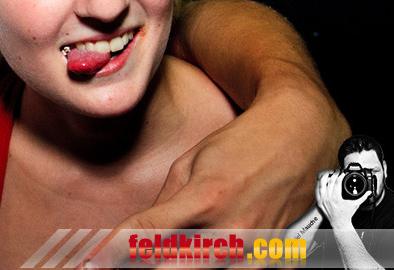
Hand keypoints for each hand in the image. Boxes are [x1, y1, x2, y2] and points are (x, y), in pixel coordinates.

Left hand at [82, 74, 345, 266]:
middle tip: (113, 263)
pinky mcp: (277, 259)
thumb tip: (139, 237)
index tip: (90, 260)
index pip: (146, 235)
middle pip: (171, 268)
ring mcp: (256, 250)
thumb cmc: (242, 144)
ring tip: (147, 262)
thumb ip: (165, 204)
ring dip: (171, 267)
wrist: (302, 136)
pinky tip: (196, 261)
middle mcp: (231, 229)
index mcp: (204, 198)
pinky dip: (214, 268)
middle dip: (138, 266)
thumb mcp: (193, 163)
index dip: (113, 251)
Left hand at [315, 169, 366, 228]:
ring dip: (324, 177)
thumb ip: (363, 197)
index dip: (340, 175)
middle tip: (337, 172)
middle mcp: (328, 198)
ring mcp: (322, 199)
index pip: (337, 182)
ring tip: (328, 173)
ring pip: (320, 184)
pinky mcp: (319, 201)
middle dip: (333, 174)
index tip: (342, 173)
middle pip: (329, 181)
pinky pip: (316, 190)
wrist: (339, 223)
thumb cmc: (346, 214)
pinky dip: (318, 184)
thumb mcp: (355, 205)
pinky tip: (321, 181)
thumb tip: (369, 192)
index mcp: (336, 198)